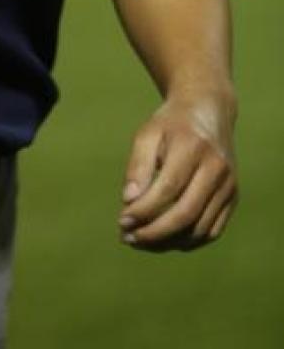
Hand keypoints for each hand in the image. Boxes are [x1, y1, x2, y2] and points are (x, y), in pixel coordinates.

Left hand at [118, 90, 237, 250]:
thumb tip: (129, 201)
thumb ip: (138, 166)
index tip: (121, 221)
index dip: (144, 209)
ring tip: (141, 240)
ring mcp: (229, 185)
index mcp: (193, 146)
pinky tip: (163, 239)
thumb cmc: (171, 124)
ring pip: (199, 228)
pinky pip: (211, 231)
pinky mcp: (233, 198)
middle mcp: (216, 168)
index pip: (168, 188)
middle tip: (128, 238)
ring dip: (168, 242)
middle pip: (186, 213)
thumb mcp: (148, 133)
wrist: (208, 111)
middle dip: (154, 232)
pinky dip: (187, 241)